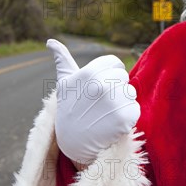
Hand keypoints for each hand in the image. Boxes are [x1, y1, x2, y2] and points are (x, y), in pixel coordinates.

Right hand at [47, 39, 139, 163]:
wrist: (73, 144)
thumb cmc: (70, 108)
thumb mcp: (65, 83)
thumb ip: (62, 60)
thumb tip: (51, 41)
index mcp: (89, 72)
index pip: (115, 63)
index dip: (108, 75)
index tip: (96, 89)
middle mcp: (100, 85)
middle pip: (124, 78)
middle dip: (115, 89)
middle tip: (99, 104)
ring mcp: (113, 102)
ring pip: (131, 93)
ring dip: (121, 103)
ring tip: (105, 114)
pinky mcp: (125, 119)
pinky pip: (135, 109)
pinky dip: (127, 117)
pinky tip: (112, 124)